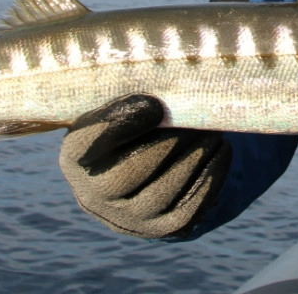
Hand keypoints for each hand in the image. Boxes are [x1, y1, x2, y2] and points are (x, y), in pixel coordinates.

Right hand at [59, 94, 230, 238]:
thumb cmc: (131, 119)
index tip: (154, 104)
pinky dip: (208, 178)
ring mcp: (127, 218)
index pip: (86, 144)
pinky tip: (221, 151)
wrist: (142, 165)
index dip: (119, 124)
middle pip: (127, 174)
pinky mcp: (161, 227)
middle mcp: (93, 195)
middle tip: (196, 116)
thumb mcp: (119, 101)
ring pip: (161, 194)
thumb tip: (164, 69)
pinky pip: (187, 209)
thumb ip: (130, 88)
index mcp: (76, 156)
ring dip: (193, 159)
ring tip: (213, 130)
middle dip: (166, 144)